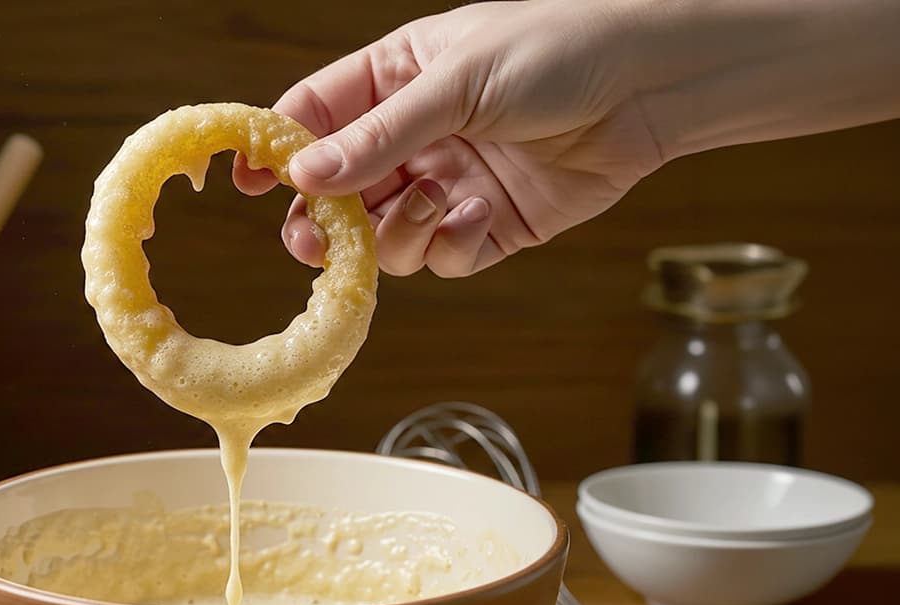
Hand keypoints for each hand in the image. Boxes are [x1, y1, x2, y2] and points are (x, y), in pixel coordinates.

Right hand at [233, 1, 663, 277]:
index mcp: (394, 81)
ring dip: (400, 233)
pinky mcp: (488, 228)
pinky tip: (482, 213)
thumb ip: (380, 136)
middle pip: (339, 194)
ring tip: (441, 201)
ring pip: (386, 237)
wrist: (651, 84)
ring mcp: (448, 185)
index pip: (313, 118)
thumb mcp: (456, 84)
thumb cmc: (557, 51)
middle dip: (326, 222)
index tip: (248, 182)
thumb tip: (304, 177)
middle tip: (321, 240)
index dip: (276, 151)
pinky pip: (443, 258)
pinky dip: (453, 245)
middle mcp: (414, 138)